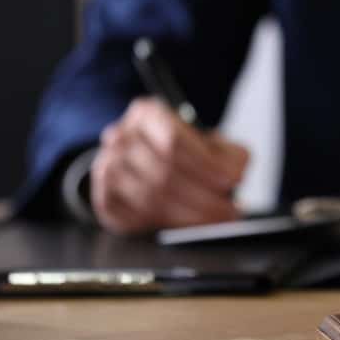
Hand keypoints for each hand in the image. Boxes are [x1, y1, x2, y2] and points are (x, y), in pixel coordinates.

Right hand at [90, 97, 247, 233]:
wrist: (142, 160)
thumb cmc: (183, 152)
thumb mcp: (208, 142)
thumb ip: (228, 153)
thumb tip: (236, 173)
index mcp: (147, 114)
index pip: (174, 140)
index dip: (205, 164)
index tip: (231, 182)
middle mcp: (121, 138)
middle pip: (163, 173)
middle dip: (203, 198)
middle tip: (230, 212)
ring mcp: (107, 168)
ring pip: (150, 198)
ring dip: (189, 216)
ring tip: (216, 220)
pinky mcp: (103, 199)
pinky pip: (134, 218)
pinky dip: (165, 225)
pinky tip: (188, 225)